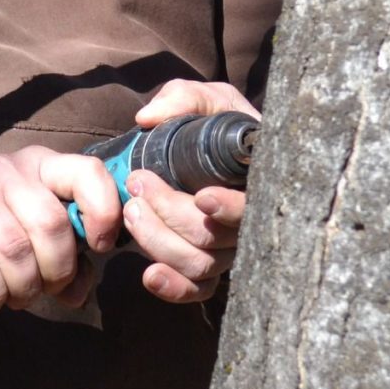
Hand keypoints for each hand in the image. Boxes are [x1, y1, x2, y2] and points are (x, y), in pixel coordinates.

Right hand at [0, 146, 125, 312]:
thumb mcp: (34, 237)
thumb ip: (68, 259)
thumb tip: (78, 293)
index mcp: (39, 166)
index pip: (87, 172)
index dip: (104, 211)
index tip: (99, 245)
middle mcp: (6, 170)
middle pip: (51, 225)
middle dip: (56, 270)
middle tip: (42, 286)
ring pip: (17, 252)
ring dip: (21, 288)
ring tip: (12, 292)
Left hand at [122, 80, 258, 303]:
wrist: (207, 148)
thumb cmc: (213, 123)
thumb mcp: (207, 100)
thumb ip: (183, 98)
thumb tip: (148, 119)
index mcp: (258, 182)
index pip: (254, 208)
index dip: (230, 208)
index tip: (202, 196)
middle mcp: (249, 221)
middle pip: (214, 237)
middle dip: (169, 213)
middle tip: (138, 183)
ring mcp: (228, 246)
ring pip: (199, 263)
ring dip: (158, 241)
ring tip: (131, 210)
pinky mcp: (207, 264)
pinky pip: (197, 289)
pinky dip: (173, 288)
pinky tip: (149, 275)